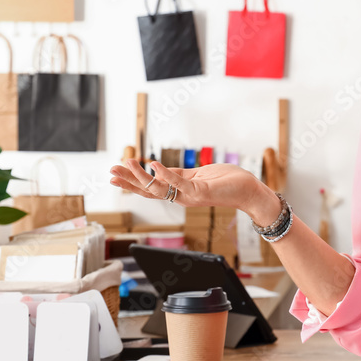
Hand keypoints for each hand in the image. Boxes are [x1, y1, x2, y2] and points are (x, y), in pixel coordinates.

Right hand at [108, 159, 273, 213]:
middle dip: (129, 181)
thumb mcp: (198, 175)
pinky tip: (153, 164)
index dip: (132, 181)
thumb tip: (158, 169)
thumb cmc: (228, 181)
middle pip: (149, 191)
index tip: (114, 174)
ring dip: (141, 176)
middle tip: (110, 172)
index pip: (150, 187)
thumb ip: (179, 174)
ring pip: (159, 188)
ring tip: (126, 164)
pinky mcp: (201, 191)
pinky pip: (179, 183)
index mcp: (180, 191)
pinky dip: (165, 174)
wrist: (250, 190)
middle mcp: (181, 196)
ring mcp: (190, 196)